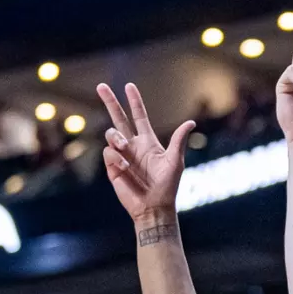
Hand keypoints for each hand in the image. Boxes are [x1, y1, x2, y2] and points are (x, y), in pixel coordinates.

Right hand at [96, 82, 194, 222]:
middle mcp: (133, 146)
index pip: (139, 116)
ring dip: (116, 137)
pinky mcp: (112, 167)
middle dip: (110, 102)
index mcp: (148, 142)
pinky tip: (124, 167)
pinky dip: (115, 157)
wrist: (154, 207)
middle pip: (119, 118)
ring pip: (111, 134)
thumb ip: (178, 140)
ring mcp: (122, 156)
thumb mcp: (175, 161)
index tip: (129, 86)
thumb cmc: (167, 186)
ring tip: (125, 148)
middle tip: (101, 86)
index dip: (135, 101)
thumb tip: (191, 122)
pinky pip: (109, 153)